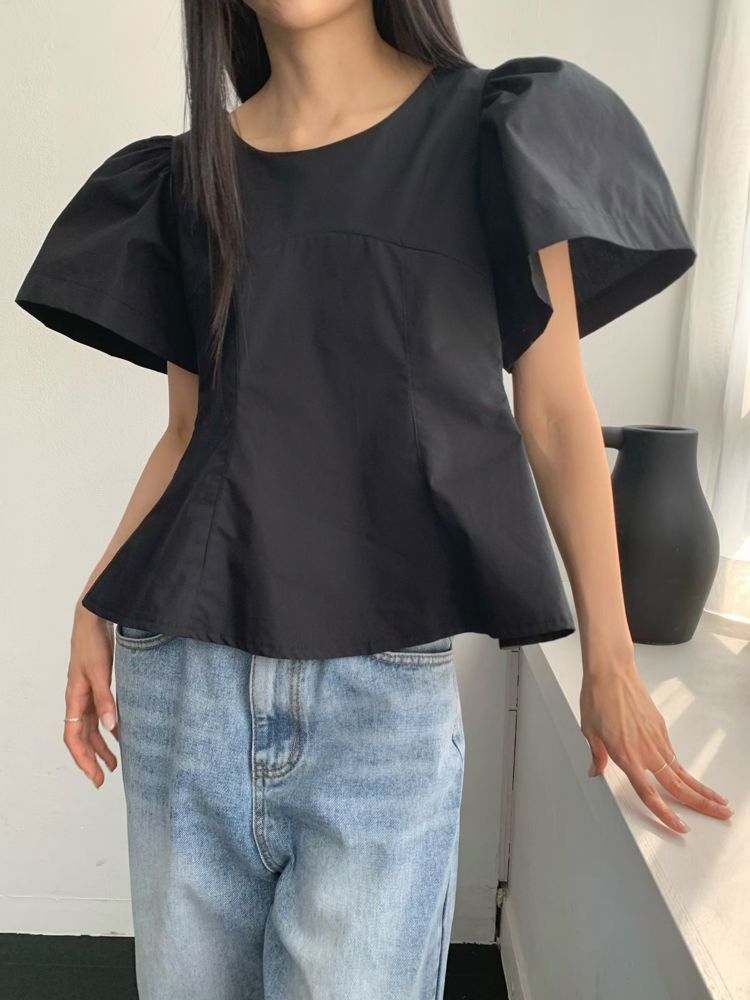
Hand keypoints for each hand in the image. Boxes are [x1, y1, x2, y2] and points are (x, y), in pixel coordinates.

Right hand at [63, 603, 118, 787]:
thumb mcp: (101, 673)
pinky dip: (107, 728)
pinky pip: (98, 714)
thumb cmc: (92, 644)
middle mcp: (77, 699)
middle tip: (103, 779)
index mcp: (74, 699)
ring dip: (100, 746)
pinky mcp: (96, 686)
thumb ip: (105, 700)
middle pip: (82, 737)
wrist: (92, 620)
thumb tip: (111, 728)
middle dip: (92, 759)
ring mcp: (85, 693)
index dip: (83, 759)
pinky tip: (120, 734)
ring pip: (90, 728)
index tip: (95, 777)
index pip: (73, 738)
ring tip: (114, 763)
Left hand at [580, 656, 731, 833]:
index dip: (665, 814)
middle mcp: (646, 750)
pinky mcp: (660, 726)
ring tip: (719, 802)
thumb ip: (597, 755)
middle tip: (722, 815)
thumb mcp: (589, 731)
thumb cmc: (597, 698)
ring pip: (681, 770)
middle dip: (702, 804)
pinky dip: (683, 769)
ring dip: (701, 788)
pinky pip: (673, 754)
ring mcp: (656, 738)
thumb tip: (595, 771)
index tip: (681, 827)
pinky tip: (687, 777)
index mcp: (626, 755)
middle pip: (678, 785)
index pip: (648, 793)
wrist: (612, 671)